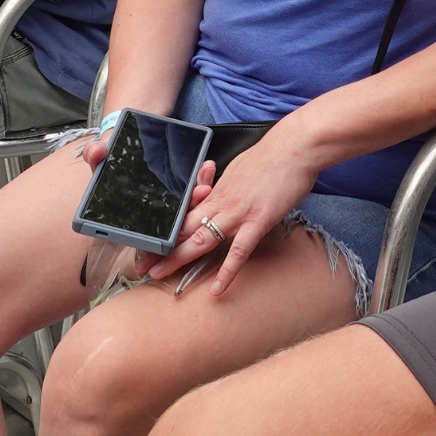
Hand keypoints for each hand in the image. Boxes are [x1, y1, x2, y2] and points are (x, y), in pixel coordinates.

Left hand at [146, 122, 319, 294]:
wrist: (295, 146)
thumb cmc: (273, 156)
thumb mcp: (241, 170)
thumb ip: (227, 187)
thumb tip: (220, 195)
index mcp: (217, 192)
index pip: (184, 215)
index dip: (164, 232)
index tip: (149, 246)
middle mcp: (221, 203)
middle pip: (184, 229)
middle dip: (160, 249)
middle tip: (140, 266)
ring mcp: (238, 213)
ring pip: (201, 239)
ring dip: (178, 259)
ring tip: (158, 275)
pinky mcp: (258, 220)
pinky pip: (239, 251)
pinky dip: (227, 271)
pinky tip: (217, 288)